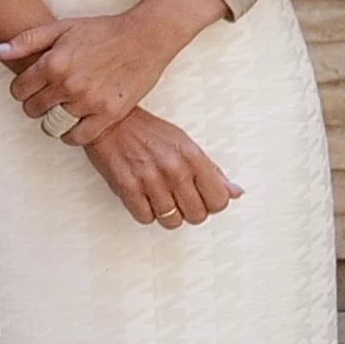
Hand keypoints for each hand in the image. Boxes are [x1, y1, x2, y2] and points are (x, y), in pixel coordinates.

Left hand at [0, 0, 196, 144]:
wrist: (145, 38)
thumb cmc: (102, 31)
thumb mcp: (61, 28)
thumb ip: (26, 41)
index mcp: (53, 63)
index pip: (18, 90)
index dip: (22, 89)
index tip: (32, 87)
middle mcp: (68, 84)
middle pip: (33, 109)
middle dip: (36, 104)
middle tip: (48, 98)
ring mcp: (89, 102)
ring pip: (53, 125)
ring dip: (53, 121)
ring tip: (61, 110)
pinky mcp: (109, 114)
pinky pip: (78, 137)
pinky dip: (72, 134)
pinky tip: (75, 123)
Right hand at [79, 106, 237, 229]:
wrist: (110, 122)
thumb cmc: (147, 132)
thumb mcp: (186, 144)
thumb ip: (212, 171)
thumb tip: (235, 192)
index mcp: (193, 157)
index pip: (219, 200)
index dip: (212, 204)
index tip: (203, 199)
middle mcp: (174, 169)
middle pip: (197, 215)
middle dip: (190, 212)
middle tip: (180, 200)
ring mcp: (150, 179)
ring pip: (172, 221)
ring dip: (167, 214)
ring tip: (161, 199)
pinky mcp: (127, 187)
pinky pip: (145, 218)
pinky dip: (145, 212)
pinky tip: (144, 198)